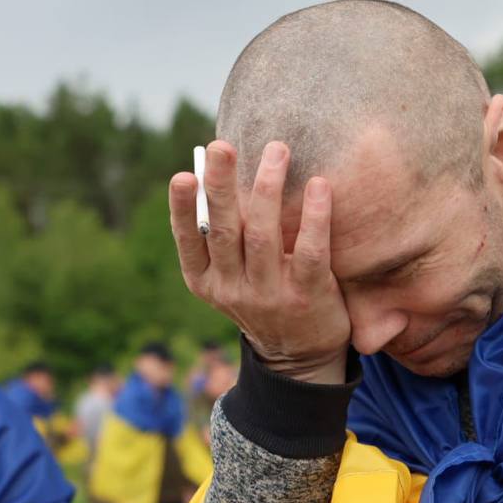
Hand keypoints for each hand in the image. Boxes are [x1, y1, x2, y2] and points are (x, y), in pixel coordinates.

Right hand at [169, 140, 350, 384]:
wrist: (300, 356)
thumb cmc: (264, 297)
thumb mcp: (231, 277)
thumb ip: (223, 238)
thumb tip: (216, 174)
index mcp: (205, 282)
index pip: (188, 242)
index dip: (183, 209)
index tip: (184, 175)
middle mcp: (232, 290)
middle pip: (224, 231)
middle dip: (221, 186)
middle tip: (223, 146)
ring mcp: (269, 295)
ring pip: (263, 236)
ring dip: (268, 188)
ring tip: (277, 150)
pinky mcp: (306, 297)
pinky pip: (310, 251)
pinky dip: (314, 216)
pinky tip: (319, 185)